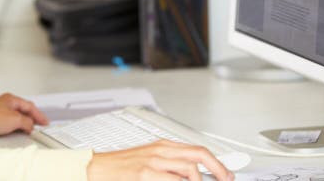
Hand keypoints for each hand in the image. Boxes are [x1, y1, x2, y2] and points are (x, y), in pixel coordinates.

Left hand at [0, 92, 48, 135]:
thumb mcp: (16, 120)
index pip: (30, 106)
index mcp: (12, 98)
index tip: (45, 122)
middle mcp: (5, 102)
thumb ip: (27, 122)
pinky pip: (8, 119)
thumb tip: (30, 125)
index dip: (39, 115)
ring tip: (28, 129)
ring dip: (23, 121)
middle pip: (23, 109)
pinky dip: (15, 124)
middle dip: (31, 117)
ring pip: (15, 115)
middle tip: (38, 125)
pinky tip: (15, 129)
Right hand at [87, 140, 232, 180]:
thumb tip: (192, 175)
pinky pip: (172, 180)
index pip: (198, 150)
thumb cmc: (121, 167)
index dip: (217, 163)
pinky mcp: (145, 173)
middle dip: (218, 170)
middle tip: (226, 180)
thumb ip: (170, 166)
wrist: (97, 168)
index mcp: (163, 146)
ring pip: (189, 169)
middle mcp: (160, 151)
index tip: (226, 174)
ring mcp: (153, 162)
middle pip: (199, 155)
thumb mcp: (148, 161)